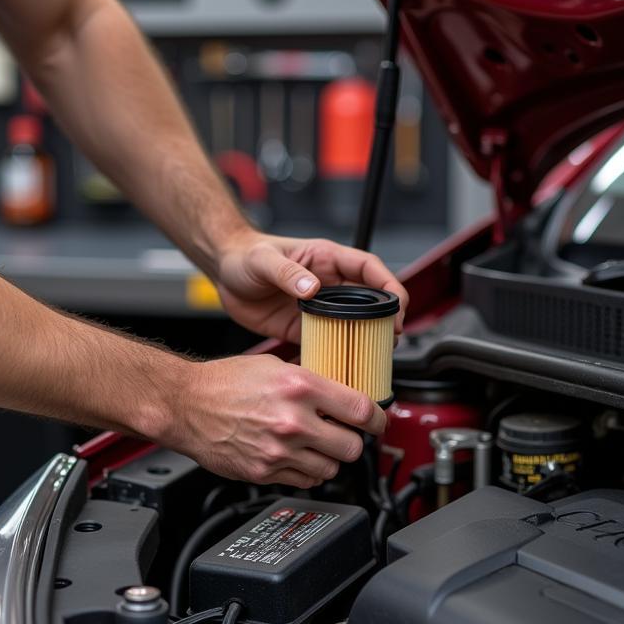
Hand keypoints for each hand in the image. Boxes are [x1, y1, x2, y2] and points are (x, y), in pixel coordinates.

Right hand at [163, 354, 386, 487]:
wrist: (185, 406)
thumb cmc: (223, 383)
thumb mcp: (274, 366)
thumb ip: (310, 380)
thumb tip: (339, 392)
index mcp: (300, 387)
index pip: (361, 409)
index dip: (378, 419)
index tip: (378, 421)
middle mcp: (293, 421)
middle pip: (352, 446)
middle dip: (351, 440)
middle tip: (344, 433)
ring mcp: (280, 451)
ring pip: (331, 468)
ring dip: (329, 458)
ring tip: (316, 445)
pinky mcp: (265, 473)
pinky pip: (304, 481)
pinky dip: (307, 471)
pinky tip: (297, 456)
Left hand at [214, 229, 408, 342]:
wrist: (224, 272)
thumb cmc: (245, 254)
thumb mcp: (264, 260)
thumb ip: (288, 273)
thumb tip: (311, 288)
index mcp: (326, 260)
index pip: (370, 270)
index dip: (389, 287)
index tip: (398, 307)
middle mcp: (328, 285)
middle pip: (369, 302)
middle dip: (385, 320)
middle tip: (391, 339)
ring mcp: (318, 309)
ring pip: (353, 326)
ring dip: (365, 341)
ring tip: (372, 358)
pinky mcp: (304, 328)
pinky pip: (327, 344)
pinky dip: (335, 356)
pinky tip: (338, 369)